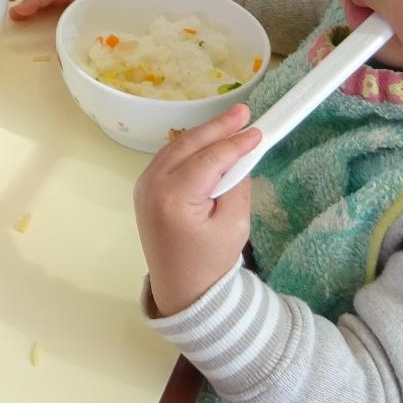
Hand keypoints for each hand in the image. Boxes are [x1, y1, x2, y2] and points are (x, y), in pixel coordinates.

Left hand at [134, 104, 259, 316]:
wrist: (181, 289)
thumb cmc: (211, 262)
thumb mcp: (235, 225)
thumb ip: (237, 186)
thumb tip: (239, 155)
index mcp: (173, 197)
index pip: (209, 159)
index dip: (235, 143)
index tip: (258, 130)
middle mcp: (152, 185)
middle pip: (188, 145)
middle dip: (217, 128)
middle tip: (244, 113)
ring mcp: (144, 186)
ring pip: (176, 148)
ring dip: (203, 134)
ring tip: (233, 121)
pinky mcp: (145, 189)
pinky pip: (168, 158)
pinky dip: (189, 147)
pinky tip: (210, 140)